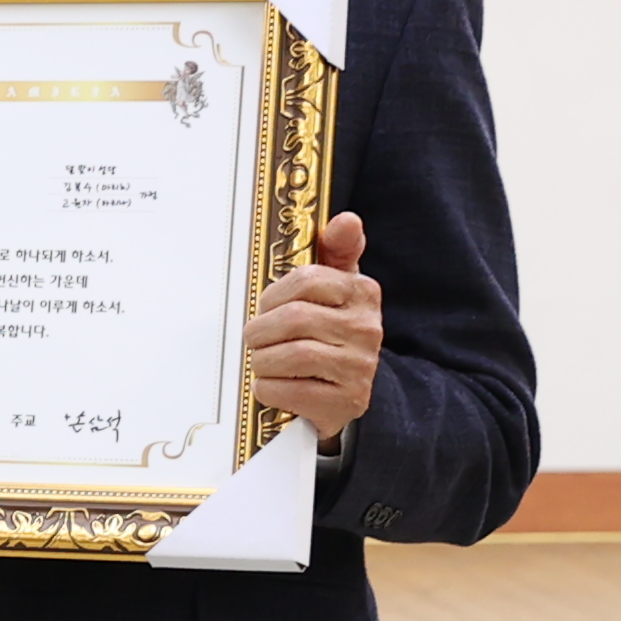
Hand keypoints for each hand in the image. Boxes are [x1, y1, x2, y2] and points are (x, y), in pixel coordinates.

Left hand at [247, 212, 381, 443]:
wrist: (347, 391)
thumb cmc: (332, 333)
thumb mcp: (337, 288)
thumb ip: (337, 250)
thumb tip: (348, 220)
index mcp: (362, 293)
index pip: (306, 280)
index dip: (273, 294)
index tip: (265, 307)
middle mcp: (367, 328)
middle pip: (295, 318)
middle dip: (261, 330)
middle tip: (253, 339)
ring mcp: (360, 366)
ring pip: (293, 355)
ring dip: (263, 360)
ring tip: (262, 361)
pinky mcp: (348, 400)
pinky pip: (294, 391)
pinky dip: (270, 389)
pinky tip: (271, 384)